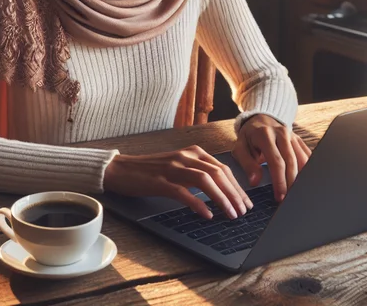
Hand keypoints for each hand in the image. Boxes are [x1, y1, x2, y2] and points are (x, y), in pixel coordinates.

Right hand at [103, 146, 250, 219]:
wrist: (120, 169)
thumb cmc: (150, 170)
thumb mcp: (178, 165)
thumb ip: (197, 171)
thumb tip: (221, 188)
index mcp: (192, 152)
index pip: (222, 168)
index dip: (237, 186)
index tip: (245, 201)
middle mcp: (185, 157)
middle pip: (218, 174)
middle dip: (234, 194)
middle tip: (243, 210)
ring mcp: (173, 168)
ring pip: (205, 181)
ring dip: (222, 199)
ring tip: (231, 214)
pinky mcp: (160, 182)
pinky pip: (184, 192)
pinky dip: (198, 204)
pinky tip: (207, 214)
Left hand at [233, 114, 310, 201]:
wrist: (260, 120)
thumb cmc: (248, 138)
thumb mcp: (240, 148)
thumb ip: (247, 164)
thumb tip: (255, 181)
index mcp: (265, 135)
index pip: (276, 161)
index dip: (279, 181)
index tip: (280, 196)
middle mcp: (282, 133)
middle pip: (291, 162)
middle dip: (291, 183)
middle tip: (288, 199)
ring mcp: (293, 135)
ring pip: (302, 159)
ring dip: (301, 178)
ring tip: (297, 193)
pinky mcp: (299, 140)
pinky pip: (307, 155)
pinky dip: (308, 169)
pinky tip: (306, 181)